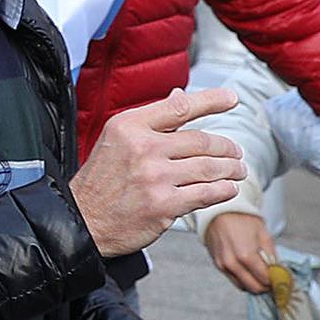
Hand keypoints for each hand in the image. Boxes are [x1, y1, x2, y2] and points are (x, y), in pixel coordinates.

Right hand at [69, 87, 246, 257]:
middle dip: (227, 147)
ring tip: (238, 171)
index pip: (180, 107)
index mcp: (130, 126)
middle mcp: (143, 148)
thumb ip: (152, 121)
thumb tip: (180, 98)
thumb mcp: (117, 140)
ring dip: (230, 169)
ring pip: (209, 167)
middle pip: (201, 141)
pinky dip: (223, 190)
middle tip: (236, 152)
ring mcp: (154, 177)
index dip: (211, 101)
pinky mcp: (163, 205)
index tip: (231, 99)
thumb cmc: (101, 181)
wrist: (82, 221)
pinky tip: (228, 189)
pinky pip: (206, 193)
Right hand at [203, 209, 280, 294]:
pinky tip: (250, 270)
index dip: (277, 281)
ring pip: (243, 287)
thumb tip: (279, 272)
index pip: (265, 280)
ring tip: (262, 274)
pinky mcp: (218, 265)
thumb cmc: (241, 218)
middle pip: (254, 288)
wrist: (219, 211)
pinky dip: (244, 279)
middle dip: (267, 286)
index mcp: (246, 255)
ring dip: (255, 284)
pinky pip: (234, 280)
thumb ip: (272, 256)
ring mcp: (223, 266)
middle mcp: (232, 264)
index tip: (282, 279)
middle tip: (274, 279)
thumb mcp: (264, 234)